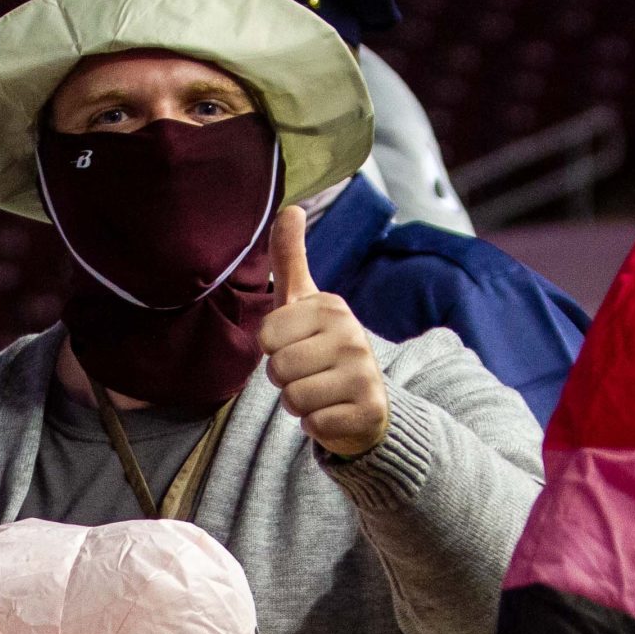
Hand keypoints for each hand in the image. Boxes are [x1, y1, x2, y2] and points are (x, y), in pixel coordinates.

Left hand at [260, 207, 388, 457]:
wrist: (367, 403)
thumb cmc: (322, 349)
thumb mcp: (304, 303)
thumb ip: (290, 258)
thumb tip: (290, 206)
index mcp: (331, 308)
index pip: (266, 337)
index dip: (272, 350)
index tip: (297, 348)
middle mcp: (352, 336)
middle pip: (278, 370)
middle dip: (284, 381)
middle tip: (309, 375)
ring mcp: (364, 374)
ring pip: (294, 400)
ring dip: (299, 405)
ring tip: (321, 394)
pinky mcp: (368, 412)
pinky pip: (314, 425)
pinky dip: (316, 427)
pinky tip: (334, 413)